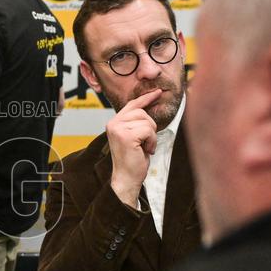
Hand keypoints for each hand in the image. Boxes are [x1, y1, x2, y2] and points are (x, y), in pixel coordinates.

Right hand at [106, 89, 160, 207]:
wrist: (126, 178)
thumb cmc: (132, 160)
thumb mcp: (133, 137)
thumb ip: (135, 123)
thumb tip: (148, 108)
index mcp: (113, 123)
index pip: (132, 105)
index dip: (146, 99)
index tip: (157, 93)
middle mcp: (113, 123)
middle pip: (142, 113)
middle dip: (150, 128)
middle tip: (145, 143)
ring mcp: (118, 129)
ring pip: (147, 121)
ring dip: (151, 136)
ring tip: (144, 147)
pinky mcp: (126, 136)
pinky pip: (148, 130)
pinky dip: (151, 141)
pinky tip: (145, 150)